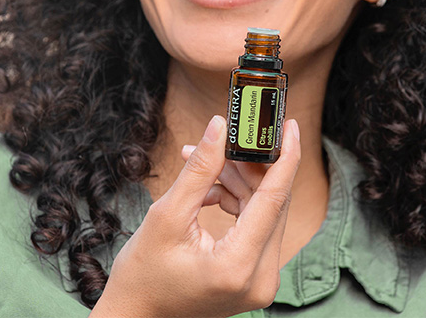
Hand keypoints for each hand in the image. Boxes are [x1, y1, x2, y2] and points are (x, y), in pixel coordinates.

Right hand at [89, 116, 300, 317]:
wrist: (137, 314)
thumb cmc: (144, 272)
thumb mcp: (168, 214)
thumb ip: (199, 169)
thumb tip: (219, 127)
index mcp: (239, 265)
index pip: (274, 198)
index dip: (284, 156)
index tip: (289, 125)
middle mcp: (260, 277)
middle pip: (270, 202)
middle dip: (248, 165)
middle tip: (229, 136)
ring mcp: (259, 278)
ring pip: (261, 210)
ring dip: (235, 181)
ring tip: (202, 162)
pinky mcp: (252, 274)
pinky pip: (252, 224)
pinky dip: (233, 200)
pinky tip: (206, 189)